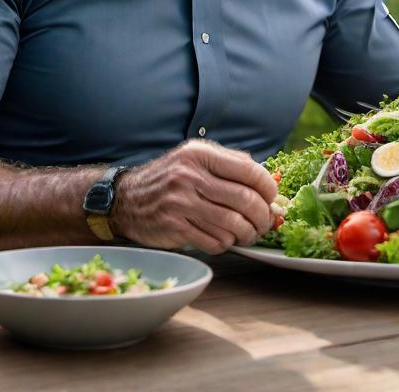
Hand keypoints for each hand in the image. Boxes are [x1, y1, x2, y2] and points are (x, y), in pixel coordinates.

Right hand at [111, 140, 277, 254]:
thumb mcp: (195, 158)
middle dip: (263, 216)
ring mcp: (180, 203)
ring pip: (233, 224)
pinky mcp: (174, 228)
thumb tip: (269, 183)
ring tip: (250, 233)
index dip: (268, 188)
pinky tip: (226, 239)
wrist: (126, 199)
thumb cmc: (170, 178)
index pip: (248, 171)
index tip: (273, 198)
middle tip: (266, 222)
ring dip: (248, 233)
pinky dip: (226, 244)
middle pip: (244, 200)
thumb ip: (230, 164)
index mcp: (199, 155)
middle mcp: (189, 176)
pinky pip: (214, 241)